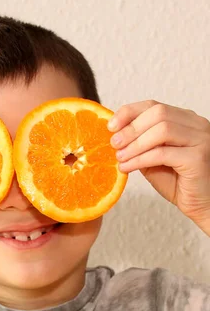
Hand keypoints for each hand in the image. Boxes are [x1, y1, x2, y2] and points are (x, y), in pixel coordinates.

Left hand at [108, 100, 209, 234]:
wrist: (202, 205)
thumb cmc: (180, 183)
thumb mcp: (153, 161)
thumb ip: (140, 146)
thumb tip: (114, 137)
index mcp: (185, 121)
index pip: (154, 106)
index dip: (130, 112)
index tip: (110, 125)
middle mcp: (196, 125)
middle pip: (158, 113)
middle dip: (131, 128)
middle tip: (114, 143)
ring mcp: (200, 140)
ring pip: (162, 130)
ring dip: (135, 144)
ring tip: (120, 157)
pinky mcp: (197, 158)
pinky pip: (162, 153)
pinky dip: (140, 159)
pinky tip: (127, 167)